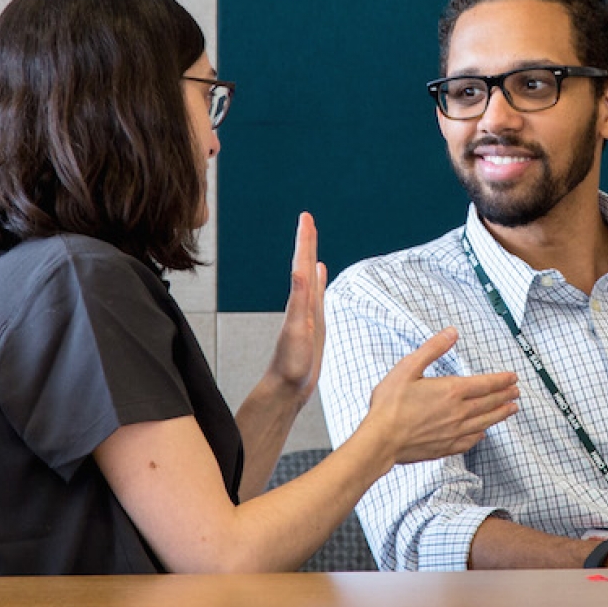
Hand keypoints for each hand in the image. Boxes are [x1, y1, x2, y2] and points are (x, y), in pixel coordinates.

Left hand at [262, 212, 324, 402]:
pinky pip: (318, 295)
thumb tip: (301, 270)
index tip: (305, 218)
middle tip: (307, 219)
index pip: (302, 265)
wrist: (286, 388)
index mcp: (298, 302)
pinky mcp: (314, 323)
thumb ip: (300, 301)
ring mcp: (308, 313)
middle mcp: (302, 304)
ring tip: (312, 239)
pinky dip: (320, 280)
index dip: (305, 241)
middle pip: (306, 266)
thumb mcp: (297, 331)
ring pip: (311, 277)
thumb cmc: (290, 365)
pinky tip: (321, 272)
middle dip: (307, 242)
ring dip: (312, 257)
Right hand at [362, 328, 518, 464]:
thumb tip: (451, 333)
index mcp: (451, 391)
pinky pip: (469, 441)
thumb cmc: (390, 405)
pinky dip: (479, 436)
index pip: (485, 384)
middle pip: (489, 403)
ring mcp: (453, 432)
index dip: (501, 380)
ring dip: (500, 414)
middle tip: (516, 392)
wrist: (381, 440)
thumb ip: (433, 349)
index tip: (513, 377)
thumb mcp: (408, 367)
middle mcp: (458, 412)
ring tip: (511, 409)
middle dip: (505, 395)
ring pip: (484, 422)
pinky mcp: (445, 447)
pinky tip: (482, 434)